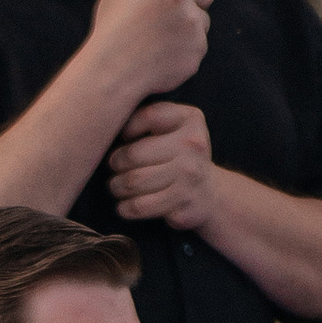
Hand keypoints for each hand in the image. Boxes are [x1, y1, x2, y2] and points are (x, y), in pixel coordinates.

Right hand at [83, 0, 214, 103]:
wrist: (111, 73)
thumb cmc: (110, 34)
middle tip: (173, 14)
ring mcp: (191, 22)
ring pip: (203, 19)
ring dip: (189, 27)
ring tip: (161, 40)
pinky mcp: (197, 48)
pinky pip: (199, 45)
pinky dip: (186, 51)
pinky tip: (164, 56)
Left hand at [107, 99, 221, 235]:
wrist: (208, 194)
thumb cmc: (179, 155)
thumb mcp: (173, 126)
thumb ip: (149, 115)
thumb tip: (115, 126)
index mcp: (190, 120)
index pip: (148, 117)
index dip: (127, 128)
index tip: (124, 138)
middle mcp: (193, 146)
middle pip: (134, 153)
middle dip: (115, 162)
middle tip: (113, 167)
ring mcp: (190, 177)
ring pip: (134, 181)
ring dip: (116, 186)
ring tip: (116, 186)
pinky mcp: (183, 205)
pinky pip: (141, 206)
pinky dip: (125, 207)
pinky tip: (123, 206)